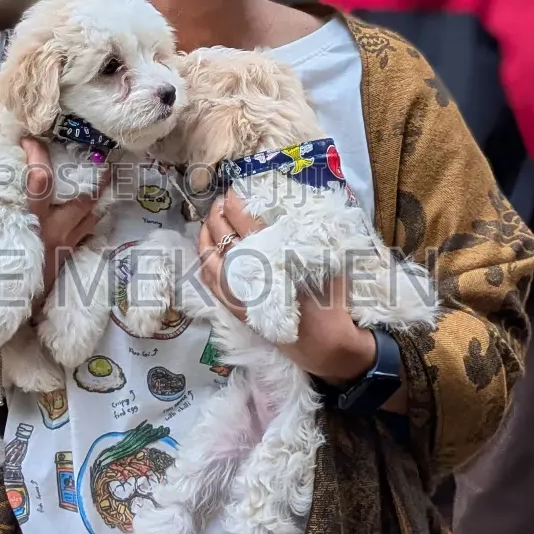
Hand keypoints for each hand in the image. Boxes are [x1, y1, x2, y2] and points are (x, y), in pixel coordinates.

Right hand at [19, 138, 107, 307]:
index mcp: (31, 224)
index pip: (40, 180)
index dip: (38, 155)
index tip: (30, 140)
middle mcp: (54, 234)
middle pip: (83, 199)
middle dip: (93, 177)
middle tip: (97, 158)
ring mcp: (64, 249)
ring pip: (90, 217)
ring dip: (93, 199)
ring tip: (98, 180)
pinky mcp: (66, 262)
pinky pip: (86, 236)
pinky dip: (88, 221)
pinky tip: (88, 214)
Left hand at [198, 191, 377, 385]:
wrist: (324, 343)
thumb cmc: (329, 298)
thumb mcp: (325, 259)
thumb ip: (307, 235)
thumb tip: (292, 210)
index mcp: (272, 253)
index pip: (245, 220)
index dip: (236, 202)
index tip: (235, 190)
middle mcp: (249, 270)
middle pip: (224, 234)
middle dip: (219, 212)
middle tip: (223, 200)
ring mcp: (237, 290)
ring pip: (210, 256)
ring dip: (208, 233)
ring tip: (211, 219)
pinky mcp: (234, 308)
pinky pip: (210, 281)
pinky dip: (204, 261)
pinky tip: (206, 251)